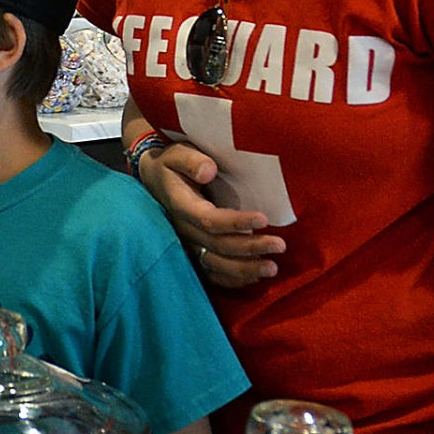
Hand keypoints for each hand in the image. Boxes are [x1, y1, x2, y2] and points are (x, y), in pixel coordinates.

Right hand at [138, 140, 285, 287]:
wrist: (154, 179)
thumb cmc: (172, 164)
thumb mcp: (178, 153)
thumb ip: (191, 160)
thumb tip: (209, 172)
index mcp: (182, 205)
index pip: (209, 220)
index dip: (236, 222)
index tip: (264, 219)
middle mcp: (183, 230)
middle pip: (217, 246)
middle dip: (250, 248)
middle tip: (280, 246)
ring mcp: (187, 244)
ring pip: (215, 264)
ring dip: (244, 269)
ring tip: (272, 269)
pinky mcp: (192, 252)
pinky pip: (211, 273)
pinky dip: (232, 279)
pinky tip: (254, 277)